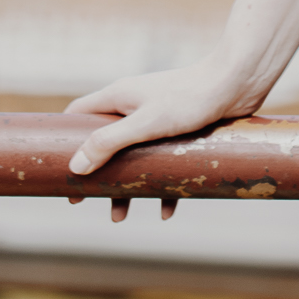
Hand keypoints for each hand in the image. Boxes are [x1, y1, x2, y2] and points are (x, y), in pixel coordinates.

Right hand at [63, 61, 259, 224]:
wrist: (240, 81)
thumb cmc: (192, 97)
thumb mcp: (146, 122)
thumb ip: (110, 142)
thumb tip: (76, 166)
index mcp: (119, 97)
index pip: (78, 116)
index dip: (63, 142)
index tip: (58, 172)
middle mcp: (135, 105)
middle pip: (104, 143)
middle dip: (97, 174)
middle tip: (87, 202)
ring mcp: (159, 117)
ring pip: (134, 157)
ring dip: (126, 187)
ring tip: (120, 217)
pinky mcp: (182, 129)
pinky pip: (164, 163)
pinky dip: (162, 186)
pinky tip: (165, 211)